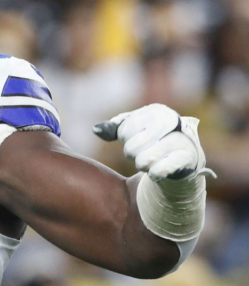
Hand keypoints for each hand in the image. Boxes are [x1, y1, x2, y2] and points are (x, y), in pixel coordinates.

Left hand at [93, 103, 213, 181]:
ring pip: (144, 160)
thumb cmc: (152, 141)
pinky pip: (159, 170)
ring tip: (151, 161)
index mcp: (157, 112)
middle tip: (144, 152)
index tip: (138, 138)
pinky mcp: (189, 158)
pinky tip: (156, 172)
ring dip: (143, 165)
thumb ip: (114, 128)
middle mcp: (172, 122)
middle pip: (132, 148)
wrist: (182, 159)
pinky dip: (154, 174)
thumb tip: (96, 130)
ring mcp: (182, 140)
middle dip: (133, 154)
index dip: (126, 140)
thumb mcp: (133, 130)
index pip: (124, 131)